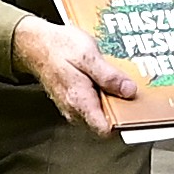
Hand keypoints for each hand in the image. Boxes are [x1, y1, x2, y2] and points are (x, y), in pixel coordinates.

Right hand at [14, 17, 149, 134]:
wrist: (35, 44)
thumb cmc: (58, 47)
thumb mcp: (87, 55)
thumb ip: (108, 76)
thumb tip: (129, 91)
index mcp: (80, 102)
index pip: (105, 130)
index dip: (124, 122)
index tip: (137, 109)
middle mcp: (76, 110)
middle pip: (107, 121)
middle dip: (122, 107)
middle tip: (133, 88)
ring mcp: (75, 106)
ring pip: (102, 111)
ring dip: (114, 98)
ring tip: (121, 79)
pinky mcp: (76, 99)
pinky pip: (96, 103)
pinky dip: (105, 92)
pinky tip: (108, 77)